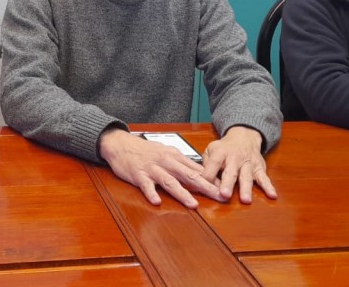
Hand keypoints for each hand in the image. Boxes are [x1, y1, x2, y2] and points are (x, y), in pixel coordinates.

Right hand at [98, 128, 219, 208]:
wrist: (122, 144)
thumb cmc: (147, 151)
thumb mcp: (167, 154)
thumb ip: (183, 165)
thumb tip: (202, 176)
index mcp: (175, 157)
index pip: (198, 170)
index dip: (213, 180)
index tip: (226, 189)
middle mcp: (167, 162)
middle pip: (189, 176)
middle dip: (206, 187)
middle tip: (220, 197)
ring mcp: (153, 169)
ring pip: (170, 181)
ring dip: (182, 193)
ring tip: (193, 204)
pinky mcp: (138, 175)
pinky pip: (146, 185)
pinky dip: (151, 193)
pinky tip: (157, 201)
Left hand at [201, 125, 276, 202]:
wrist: (244, 136)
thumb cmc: (225, 148)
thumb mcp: (211, 149)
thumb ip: (206, 162)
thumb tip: (203, 178)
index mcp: (220, 153)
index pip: (213, 164)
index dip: (208, 175)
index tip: (204, 185)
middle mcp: (234, 158)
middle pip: (230, 172)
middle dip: (227, 184)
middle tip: (225, 195)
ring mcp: (248, 164)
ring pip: (247, 177)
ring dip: (246, 189)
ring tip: (246, 200)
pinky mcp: (259, 168)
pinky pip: (264, 178)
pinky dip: (268, 187)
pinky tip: (272, 195)